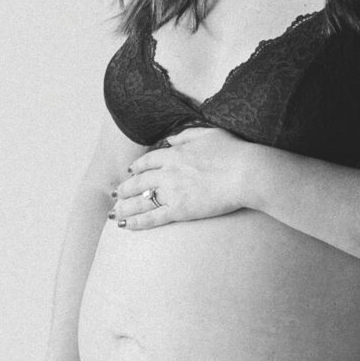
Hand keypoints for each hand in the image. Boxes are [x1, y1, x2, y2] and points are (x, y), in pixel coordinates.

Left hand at [110, 126, 262, 230]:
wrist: (246, 172)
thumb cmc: (233, 152)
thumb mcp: (208, 134)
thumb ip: (186, 135)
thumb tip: (171, 137)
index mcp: (175, 153)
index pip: (147, 161)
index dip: (136, 168)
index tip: (130, 173)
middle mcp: (168, 171)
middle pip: (138, 181)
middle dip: (124, 189)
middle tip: (116, 195)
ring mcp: (173, 191)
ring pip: (141, 200)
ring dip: (125, 207)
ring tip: (113, 214)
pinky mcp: (180, 209)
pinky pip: (153, 217)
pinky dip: (137, 222)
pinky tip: (126, 226)